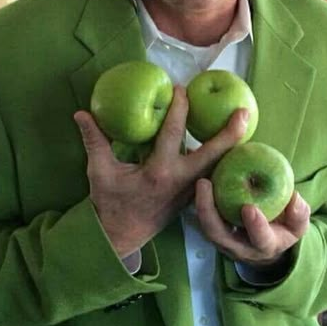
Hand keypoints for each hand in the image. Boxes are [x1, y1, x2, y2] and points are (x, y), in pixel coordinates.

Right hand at [73, 86, 249, 258]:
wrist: (121, 237)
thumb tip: (81, 113)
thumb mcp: (100, 172)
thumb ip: (94, 141)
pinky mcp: (192, 197)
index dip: (180, 108)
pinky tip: (230, 145)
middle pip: (213, 153)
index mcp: (160, 171)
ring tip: (244, 123)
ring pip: (217, 165)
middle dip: (231, 132)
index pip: (174, 133)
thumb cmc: (110, 203)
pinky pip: (211, 174)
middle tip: (244, 111)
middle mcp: (181, 181)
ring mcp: (190, 191)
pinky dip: (220, 159)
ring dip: (231, 145)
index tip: (183, 88)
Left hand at [195, 180, 309, 267]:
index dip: (255, 226)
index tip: (249, 208)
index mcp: (265, 246)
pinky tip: (201, 179)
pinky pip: (203, 218)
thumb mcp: (297, 224)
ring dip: (200, 205)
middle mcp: (240, 248)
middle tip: (205, 184)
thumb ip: (299, 213)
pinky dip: (200, 201)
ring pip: (206, 228)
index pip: (260, 239)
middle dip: (209, 212)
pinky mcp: (214, 232)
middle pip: (219, 235)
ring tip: (201, 181)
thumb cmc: (283, 229)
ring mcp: (224, 242)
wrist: (267, 243)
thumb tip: (295, 198)